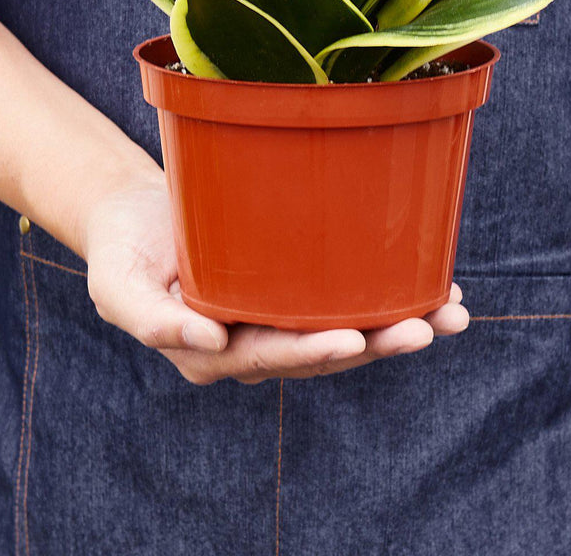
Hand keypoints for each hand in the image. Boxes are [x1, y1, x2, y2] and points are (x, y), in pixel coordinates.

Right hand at [80, 175, 470, 384]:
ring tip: (452, 310)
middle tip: (429, 327)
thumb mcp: (118, 285)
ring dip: (400, 323)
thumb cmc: (122, 248)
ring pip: (346, 326)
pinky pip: (345, 295)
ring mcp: (278, 313)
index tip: (356, 340)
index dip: (314, 352)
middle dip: (379, 342)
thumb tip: (209, 345)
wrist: (134, 214)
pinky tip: (432, 283)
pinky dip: (388, 292)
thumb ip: (152, 320)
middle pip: (324, 350)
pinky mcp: (294, 283)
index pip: (272, 357)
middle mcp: (255, 340)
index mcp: (214, 352)